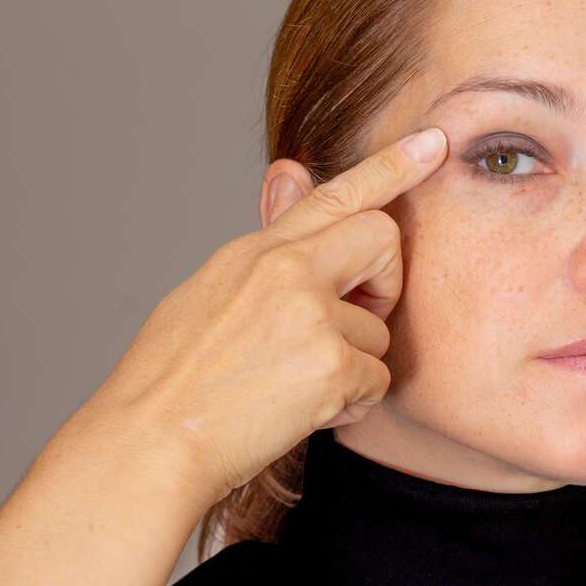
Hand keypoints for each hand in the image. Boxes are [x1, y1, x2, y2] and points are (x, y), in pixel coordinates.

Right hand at [81, 128, 446, 500]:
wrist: (150, 443)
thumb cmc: (175, 376)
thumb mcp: (212, 290)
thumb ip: (269, 243)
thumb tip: (290, 173)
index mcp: (258, 252)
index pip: (334, 192)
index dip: (391, 166)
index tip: (435, 142)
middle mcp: (287, 269)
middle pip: (382, 238)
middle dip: (384, 283)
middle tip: (354, 323)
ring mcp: (310, 313)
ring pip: (379, 330)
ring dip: (353, 364)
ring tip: (297, 387)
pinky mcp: (331, 365)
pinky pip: (377, 380)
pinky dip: (351, 403)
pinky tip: (306, 412)